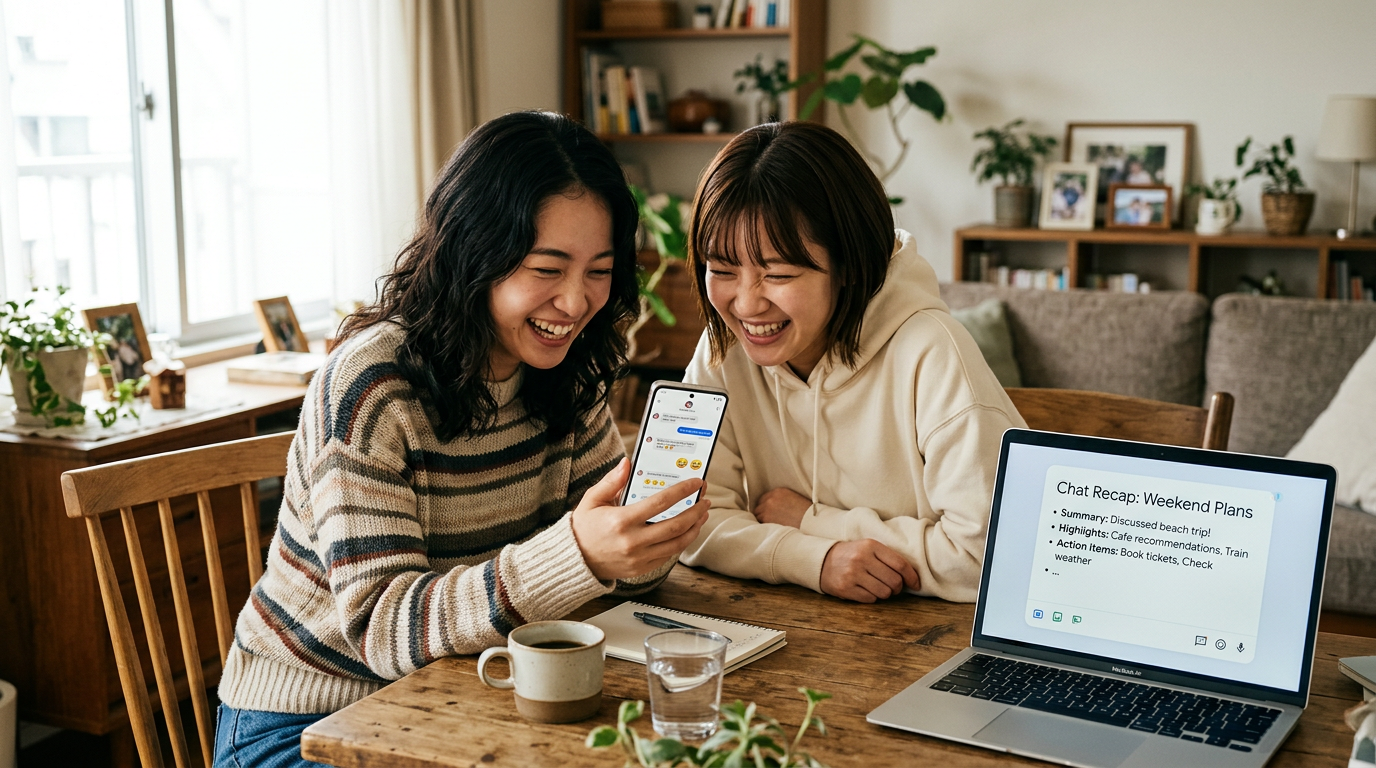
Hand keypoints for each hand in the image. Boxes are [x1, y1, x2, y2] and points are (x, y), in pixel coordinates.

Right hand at [570, 458, 709, 580]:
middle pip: (676, 525)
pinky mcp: (642, 568)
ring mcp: (639, 558)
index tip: (696, 483)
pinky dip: (682, 542)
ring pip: (677, 543)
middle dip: (695, 510)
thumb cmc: (584, 527)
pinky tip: (688, 530)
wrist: (575, 560)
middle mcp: (633, 541)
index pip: (660, 503)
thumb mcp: (592, 499)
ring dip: (695, 527)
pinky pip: (669, 555)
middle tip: (705, 499)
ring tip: (702, 514)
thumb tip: (627, 462)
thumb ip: (612, 481)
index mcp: (621, 521)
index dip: (682, 491)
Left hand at [752, 487, 810, 527]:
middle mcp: (771, 497)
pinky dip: (764, 526)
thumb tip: (775, 507)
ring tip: (771, 525)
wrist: (809, 522)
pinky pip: (760, 522)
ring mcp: (767, 507)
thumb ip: (782, 500)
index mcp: (779, 491)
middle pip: (759, 506)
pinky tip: (771, 528)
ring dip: (763, 520)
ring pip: (758, 514)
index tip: (769, 512)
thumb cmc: (806, 513)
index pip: (765, 498)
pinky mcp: (766, 518)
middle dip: (763, 512)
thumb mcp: (794, 499)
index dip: (766, 506)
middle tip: (770, 520)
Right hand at [819, 539, 919, 602]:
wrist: (823, 561)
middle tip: (894, 587)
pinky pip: (870, 599)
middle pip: (894, 581)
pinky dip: (872, 597)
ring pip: (884, 592)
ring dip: (885, 593)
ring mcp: (853, 574)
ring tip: (877, 587)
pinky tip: (865, 590)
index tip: (916, 584)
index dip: (912, 577)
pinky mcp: (846, 588)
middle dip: (898, 588)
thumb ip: (888, 558)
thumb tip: (912, 577)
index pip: (900, 564)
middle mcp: (862, 559)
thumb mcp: (868, 548)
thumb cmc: (852, 555)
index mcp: (871, 546)